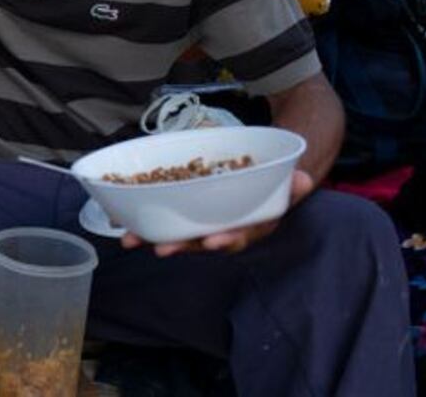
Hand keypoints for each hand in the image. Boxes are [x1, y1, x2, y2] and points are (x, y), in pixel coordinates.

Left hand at [121, 169, 315, 256]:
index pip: (238, 236)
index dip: (226, 240)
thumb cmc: (269, 182)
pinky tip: (122, 219)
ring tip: (130, 239)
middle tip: (160, 249)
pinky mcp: (183, 212)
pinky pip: (163, 217)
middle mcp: (222, 228)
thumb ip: (292, 184)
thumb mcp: (284, 183)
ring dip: (152, 236)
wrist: (258, 175)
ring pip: (176, 232)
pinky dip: (143, 219)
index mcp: (249, 225)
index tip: (213, 240)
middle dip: (180, 246)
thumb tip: (303, 179)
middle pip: (199, 241)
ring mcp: (200, 222)